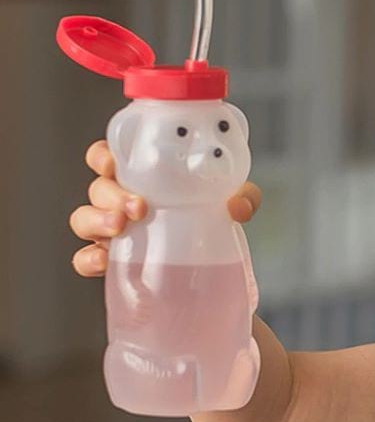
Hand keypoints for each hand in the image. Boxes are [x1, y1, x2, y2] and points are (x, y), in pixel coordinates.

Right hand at [69, 139, 261, 277]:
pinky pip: (84, 259)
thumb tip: (237, 207)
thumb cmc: (215, 218)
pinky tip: (104, 261)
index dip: (102, 156)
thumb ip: (244, 197)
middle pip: (98, 188)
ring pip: (83, 219)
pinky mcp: (112, 263)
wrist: (216, 266)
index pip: (107, 157)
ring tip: (120, 227)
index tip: (112, 163)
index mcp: (142, 177)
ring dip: (96, 220)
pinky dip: (88, 259)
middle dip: (112, 195)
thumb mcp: (235, 202)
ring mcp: (112, 232)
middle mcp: (120, 200)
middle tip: (139, 207)